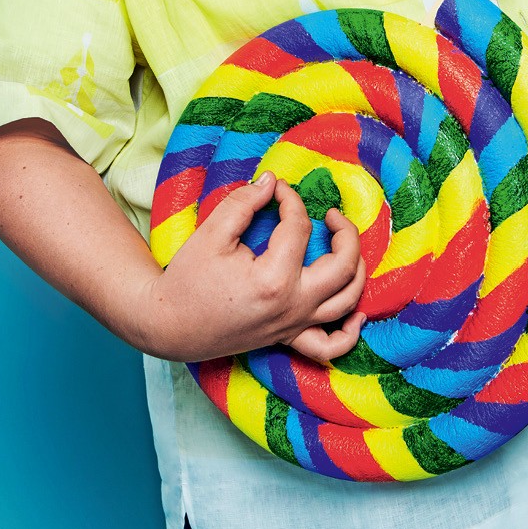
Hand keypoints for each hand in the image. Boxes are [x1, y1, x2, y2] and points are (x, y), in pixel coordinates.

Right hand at [149, 172, 365, 363]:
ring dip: (357, 269)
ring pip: (347, 301)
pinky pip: (331, 346)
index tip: (277, 188)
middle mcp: (292, 306)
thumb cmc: (188, 279)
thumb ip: (244, 202)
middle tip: (330, 214)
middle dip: (345, 231)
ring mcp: (293, 326)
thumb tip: (271, 182)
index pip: (299, 227)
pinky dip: (350, 332)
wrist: (170, 325)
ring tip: (345, 245)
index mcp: (274, 278)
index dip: (291, 200)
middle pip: (344, 265)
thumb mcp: (211, 233)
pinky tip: (357, 313)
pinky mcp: (288, 339)